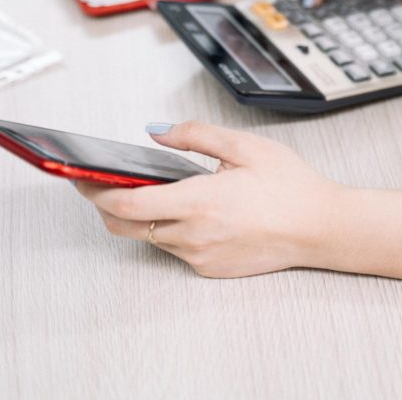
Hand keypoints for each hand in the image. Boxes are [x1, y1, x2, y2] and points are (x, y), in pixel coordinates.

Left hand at [76, 121, 346, 277]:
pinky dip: (170, 231)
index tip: (79, 177)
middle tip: (101, 184)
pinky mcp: (211, 269)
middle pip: (125, 227)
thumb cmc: (290, 186)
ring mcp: (201, 258)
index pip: (125, 205)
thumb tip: (156, 132)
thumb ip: (195, 135)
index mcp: (199, 202)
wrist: (322, 228)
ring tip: (152, 190)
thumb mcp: (244, 147)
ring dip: (141, 217)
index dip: (94, 192)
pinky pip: (176, 250)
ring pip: (151, 238)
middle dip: (106, 206)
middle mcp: (193, 236)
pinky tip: (188, 211)